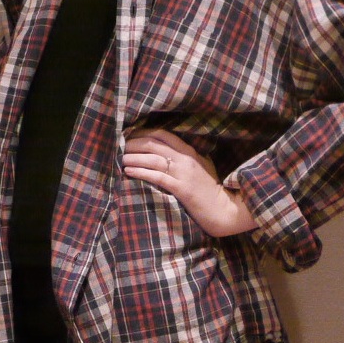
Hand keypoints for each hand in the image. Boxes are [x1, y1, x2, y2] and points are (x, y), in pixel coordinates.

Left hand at [122, 129, 256, 237]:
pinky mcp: (181, 189)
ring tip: (120, 158)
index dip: (143, 132)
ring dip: (133, 157)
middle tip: (119, 146)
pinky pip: (157, 177)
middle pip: (153, 144)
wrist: (224, 209)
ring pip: (153, 159)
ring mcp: (184, 173)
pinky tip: (128, 171)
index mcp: (190, 151)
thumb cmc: (212, 190)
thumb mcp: (203, 167)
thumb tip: (173, 152)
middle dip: (133, 143)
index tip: (129, 135)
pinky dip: (141, 172)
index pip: (163, 134)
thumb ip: (189, 158)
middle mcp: (185, 159)